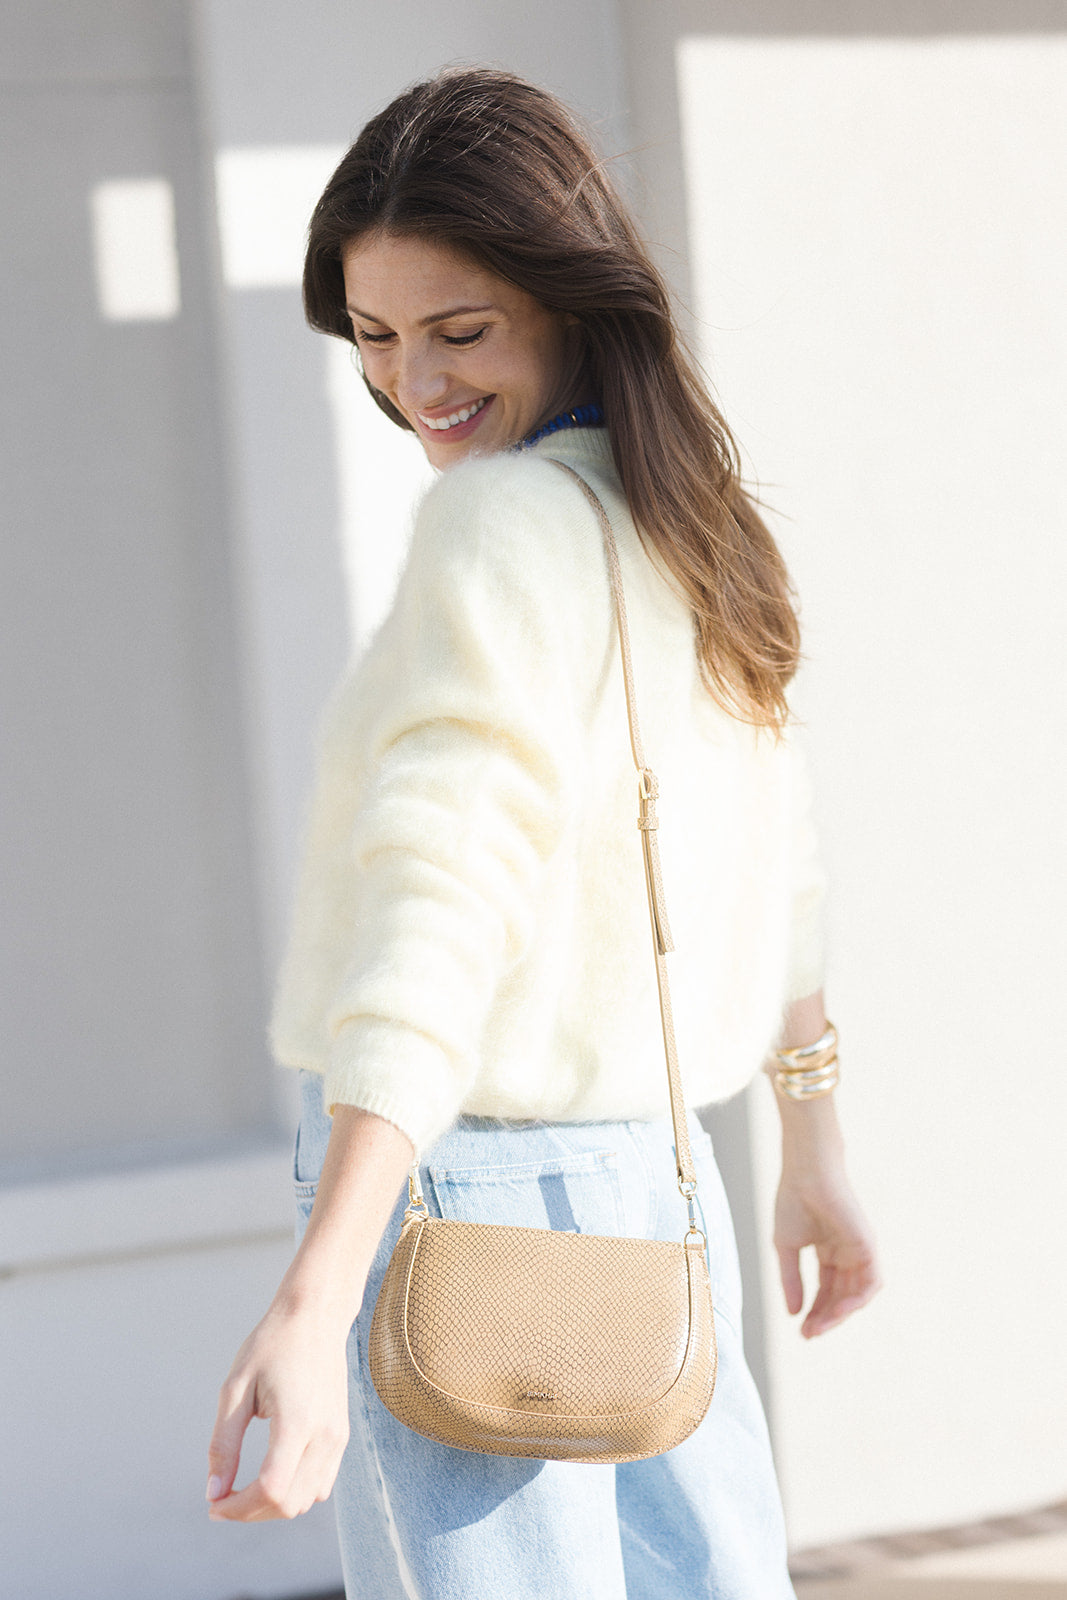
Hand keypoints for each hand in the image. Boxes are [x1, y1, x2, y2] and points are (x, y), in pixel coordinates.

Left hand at [206, 1304, 350, 1521]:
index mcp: (297, 1422)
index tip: (213, 1503)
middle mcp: (325, 1435)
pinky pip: (321, 1484)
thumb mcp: (235, 1388)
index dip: (239, 1509)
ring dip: (273, 1506)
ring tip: (243, 1488)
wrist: (316, 1316)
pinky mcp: (342, 1435)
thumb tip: (213, 1493)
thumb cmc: (272, 1345)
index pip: (271, 1490)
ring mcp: (338, 1436)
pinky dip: (295, 1492)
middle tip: (222, 1497)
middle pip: (289, 1503)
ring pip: (307, 1500)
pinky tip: (272, 1475)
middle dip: (251, 1511)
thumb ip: (224, 1444)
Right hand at [774, 1168, 880, 1338]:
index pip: (825, 1290)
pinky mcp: (868, 1247)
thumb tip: (792, 1313)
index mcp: (828, 1251)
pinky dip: (858, 1300)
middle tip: (808, 1334)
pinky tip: (839, 1311)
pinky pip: (871, 1283)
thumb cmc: (793, 1202)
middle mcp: (846, 1254)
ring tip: (820, 1327)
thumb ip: (791, 1280)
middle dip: (825, 1317)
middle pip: (840, 1296)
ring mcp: (858, 1251)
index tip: (800, 1330)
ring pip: (856, 1294)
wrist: (805, 1175)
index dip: (814, 1311)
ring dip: (840, 1314)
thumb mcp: (786, 1248)